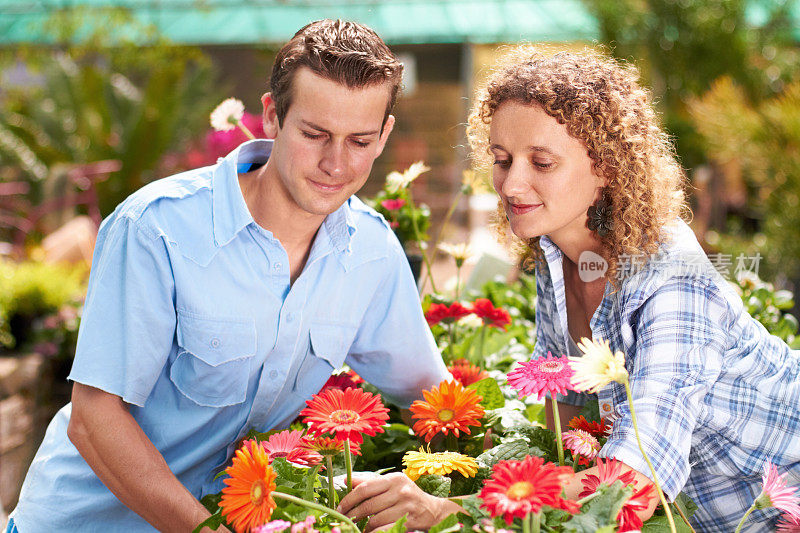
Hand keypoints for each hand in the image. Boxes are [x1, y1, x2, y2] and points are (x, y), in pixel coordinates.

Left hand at [337, 472, 461, 531]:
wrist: (432, 510)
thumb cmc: (407, 495)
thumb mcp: (391, 484)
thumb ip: (370, 482)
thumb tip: (347, 481)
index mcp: (393, 478)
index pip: (364, 488)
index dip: (348, 499)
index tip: (339, 508)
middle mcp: (400, 490)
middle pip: (368, 505)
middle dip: (352, 515)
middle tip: (343, 521)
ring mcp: (406, 505)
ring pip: (375, 520)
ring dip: (364, 527)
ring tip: (358, 528)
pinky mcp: (410, 520)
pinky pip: (384, 529)